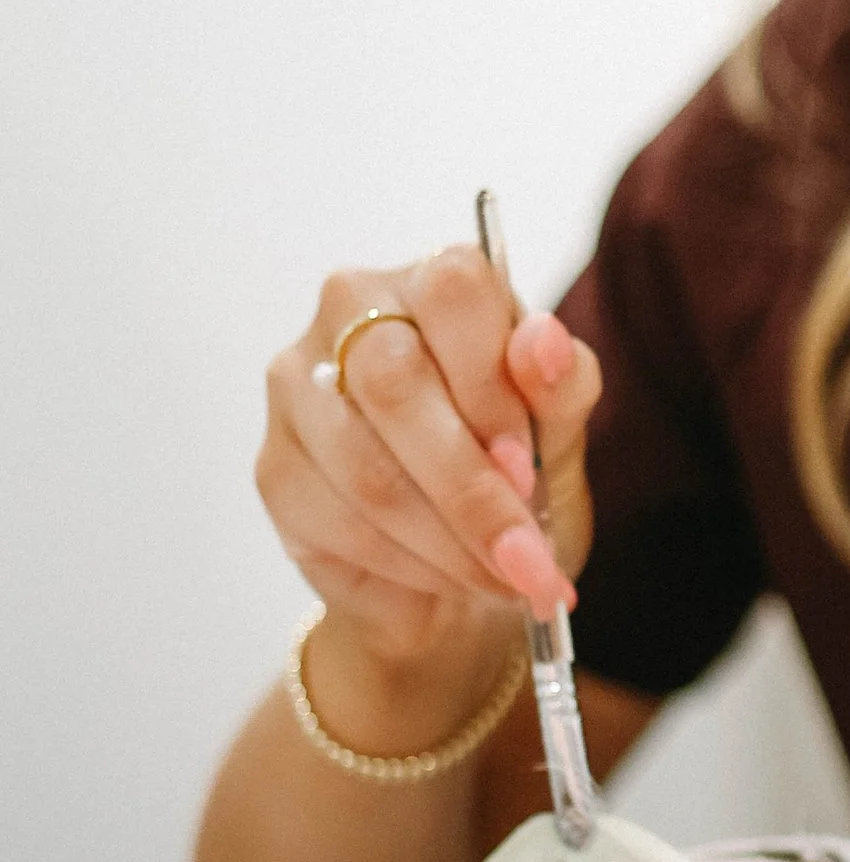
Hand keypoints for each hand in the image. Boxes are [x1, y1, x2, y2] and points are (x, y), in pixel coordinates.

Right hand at [259, 246, 601, 743]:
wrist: (457, 577)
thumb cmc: (514, 482)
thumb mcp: (562, 435)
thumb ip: (562, 385)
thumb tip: (543, 342)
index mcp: (435, 282)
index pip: (454, 293)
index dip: (492, 385)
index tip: (528, 467)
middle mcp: (352, 312)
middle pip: (394, 382)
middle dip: (470, 485)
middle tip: (525, 552)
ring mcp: (298, 386)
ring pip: (366, 466)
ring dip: (447, 540)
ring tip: (503, 579)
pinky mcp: (276, 465)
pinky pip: (338, 520)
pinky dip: (410, 564)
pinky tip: (447, 578)